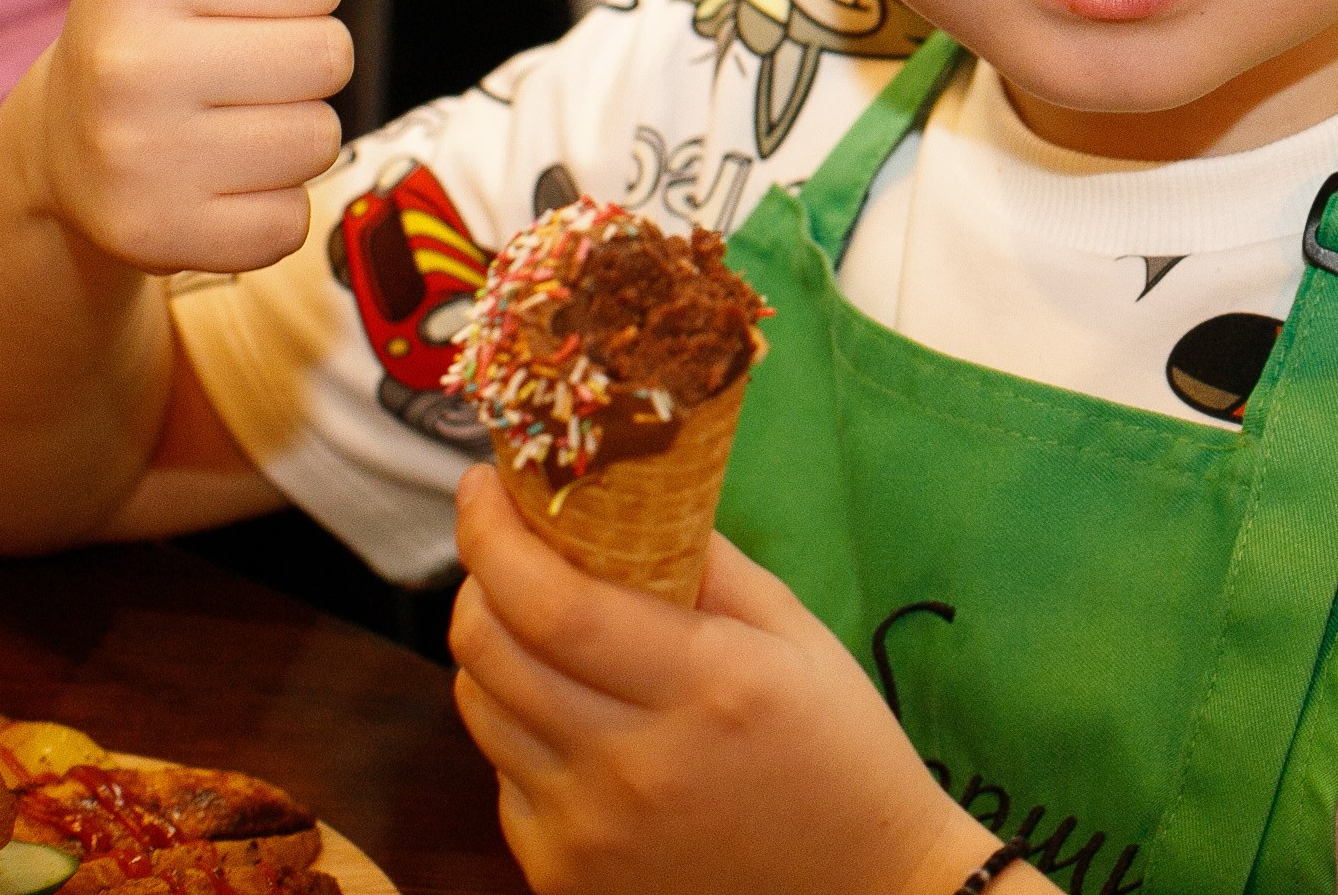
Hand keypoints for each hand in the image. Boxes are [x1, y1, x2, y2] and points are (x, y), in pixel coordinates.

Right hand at [33, 0, 350, 272]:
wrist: (69, 152)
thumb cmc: (146, 9)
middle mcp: (131, 69)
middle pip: (330, 57)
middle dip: (293, 58)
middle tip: (222, 64)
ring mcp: (144, 165)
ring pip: (321, 138)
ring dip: (284, 131)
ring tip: (214, 118)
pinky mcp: (168, 245)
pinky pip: (294, 217)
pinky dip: (266, 205)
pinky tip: (206, 180)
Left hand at [450, 468, 1002, 894]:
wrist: (861, 893)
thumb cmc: (839, 752)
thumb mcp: (796, 636)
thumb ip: (709, 562)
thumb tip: (632, 494)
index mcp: (705, 687)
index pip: (554, 605)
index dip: (495, 537)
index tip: (482, 483)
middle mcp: (633, 766)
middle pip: (491, 654)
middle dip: (476, 577)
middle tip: (500, 540)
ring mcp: (590, 833)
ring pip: (482, 713)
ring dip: (489, 649)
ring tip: (533, 620)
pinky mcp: (565, 878)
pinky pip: (503, 778)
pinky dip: (517, 727)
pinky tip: (571, 712)